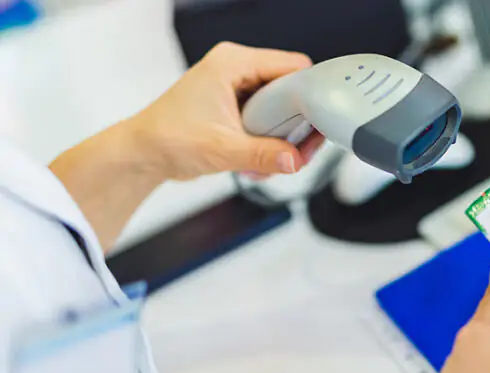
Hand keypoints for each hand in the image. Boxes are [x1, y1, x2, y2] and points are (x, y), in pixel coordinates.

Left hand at [131, 42, 324, 180]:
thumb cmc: (168, 138)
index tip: (315, 123)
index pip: (292, 66)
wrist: (144, 154)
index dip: (308, 94)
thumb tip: (295, 160)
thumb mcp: (222, 148)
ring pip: (284, 110)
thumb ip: (264, 154)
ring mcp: (238, 89)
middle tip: (297, 151)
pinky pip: (270, 123)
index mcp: (233, 63)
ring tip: (270, 160)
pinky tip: (257, 163)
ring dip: (282, 139)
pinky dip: (270, 145)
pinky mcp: (238, 109)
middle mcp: (237, 70)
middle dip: (297, 124)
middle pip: (292, 90)